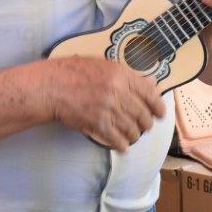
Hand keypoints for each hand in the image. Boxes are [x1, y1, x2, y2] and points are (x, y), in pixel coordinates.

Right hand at [48, 56, 165, 151]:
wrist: (50, 86)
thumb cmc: (73, 72)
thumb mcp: (102, 65)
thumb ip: (126, 75)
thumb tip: (150, 84)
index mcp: (121, 74)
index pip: (149, 93)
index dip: (158, 106)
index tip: (161, 113)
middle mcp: (118, 91)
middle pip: (142, 114)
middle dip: (146, 124)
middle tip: (145, 127)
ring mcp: (108, 108)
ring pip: (132, 128)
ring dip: (134, 135)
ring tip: (133, 136)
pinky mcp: (97, 123)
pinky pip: (117, 138)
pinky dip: (122, 145)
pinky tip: (122, 146)